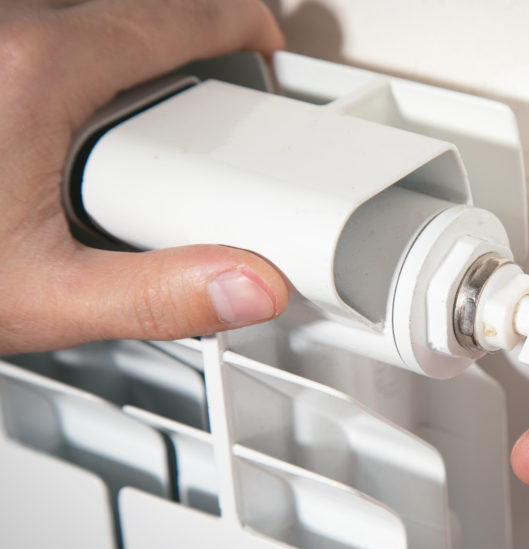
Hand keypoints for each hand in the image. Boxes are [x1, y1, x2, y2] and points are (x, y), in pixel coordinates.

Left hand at [0, 0, 289, 354]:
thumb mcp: (44, 299)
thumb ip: (163, 295)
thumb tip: (252, 284)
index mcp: (35, 71)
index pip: (172, 16)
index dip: (237, 22)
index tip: (262, 40)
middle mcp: (0, 31)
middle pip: (128, 7)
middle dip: (186, 36)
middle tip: (208, 92)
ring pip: (77, 16)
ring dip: (124, 44)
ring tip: (137, 113)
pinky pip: (36, 29)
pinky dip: (74, 51)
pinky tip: (68, 118)